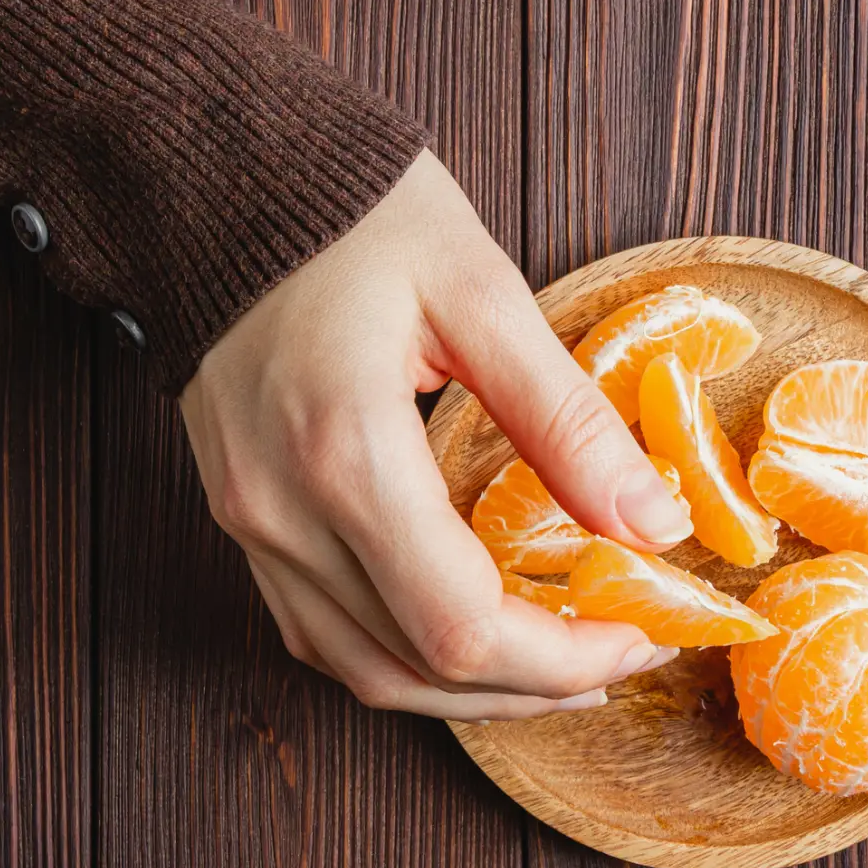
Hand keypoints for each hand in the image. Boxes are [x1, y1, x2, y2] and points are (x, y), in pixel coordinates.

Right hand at [181, 150, 692, 719]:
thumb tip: (652, 523)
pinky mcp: (242, 519)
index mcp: (346, 453)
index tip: (642, 630)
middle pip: (417, 668)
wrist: (215, 179)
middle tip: (621, 649)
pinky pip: (323, 633)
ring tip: (560, 662)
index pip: (464, 627)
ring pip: (365, 671)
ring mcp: (250, 525)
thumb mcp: (480, 292)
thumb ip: (567, 419)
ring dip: (470, 688)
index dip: (564, 657)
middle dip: (535, 682)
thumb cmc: (350, 214)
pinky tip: (470, 631)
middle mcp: (284, 512)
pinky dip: (405, 657)